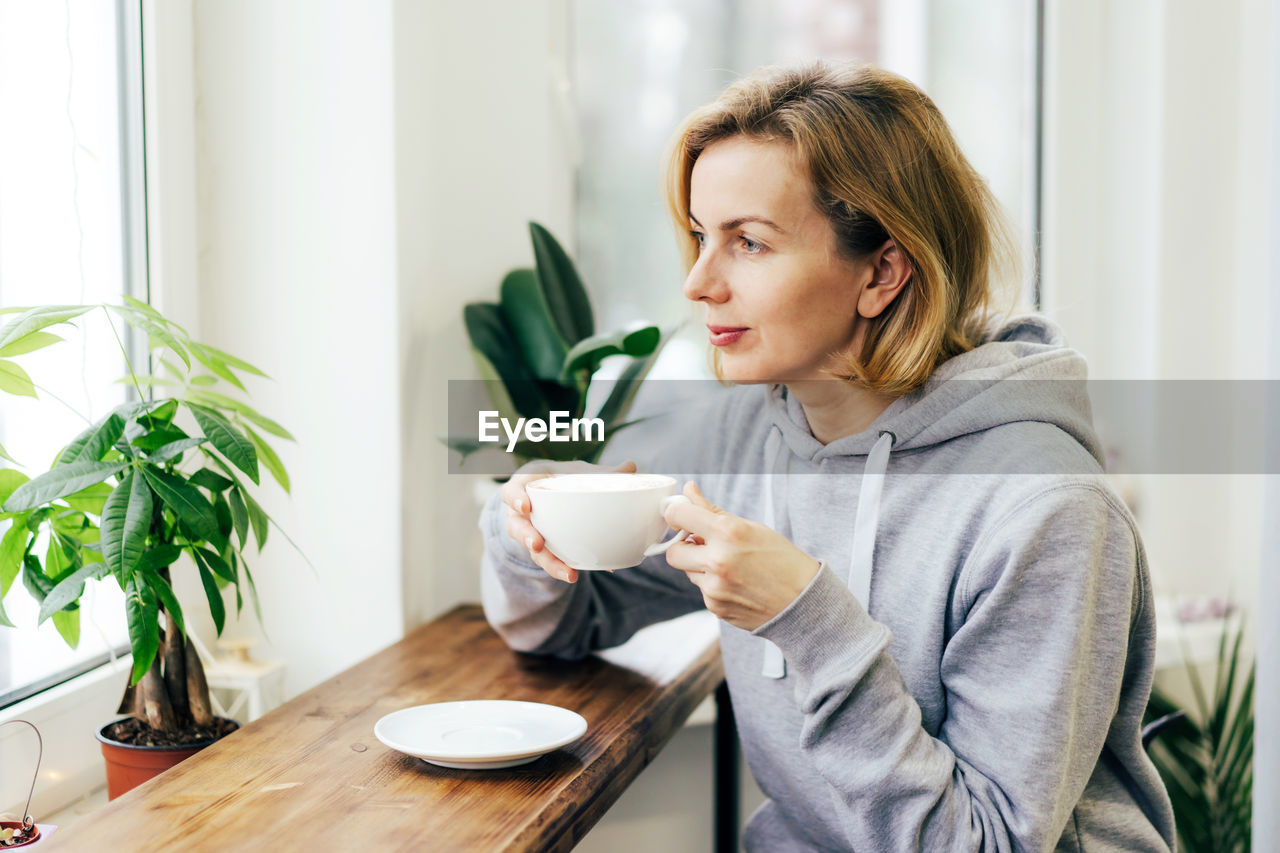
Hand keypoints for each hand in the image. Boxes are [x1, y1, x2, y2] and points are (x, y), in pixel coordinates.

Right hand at [501, 459, 637, 582]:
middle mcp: (520, 512)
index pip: (512, 490)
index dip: (515, 498)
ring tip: (567, 572)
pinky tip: (578, 573)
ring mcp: (527, 532)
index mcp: (526, 486)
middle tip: (538, 544)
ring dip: (548, 561)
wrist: (549, 494)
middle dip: (526, 536)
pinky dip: (562, 567)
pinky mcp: (538, 549)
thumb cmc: (560, 479)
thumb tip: (631, 467)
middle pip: (516, 526)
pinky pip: (546, 560)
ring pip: (530, 550)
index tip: (525, 506)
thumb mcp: (576, 472)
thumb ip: (602, 472)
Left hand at [663, 482, 820, 630]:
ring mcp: (714, 588)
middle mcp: (717, 561)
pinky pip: (702, 589)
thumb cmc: (783, 560)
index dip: (675, 513)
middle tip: (701, 543)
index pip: (679, 516)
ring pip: (688, 571)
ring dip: (700, 565)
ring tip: (730, 565)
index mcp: (729, 533)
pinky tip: (737, 583)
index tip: (679, 514)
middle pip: (673, 552)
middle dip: (683, 546)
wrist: (803, 603)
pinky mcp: (715, 607)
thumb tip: (688, 491)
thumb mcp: (751, 527)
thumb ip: (713, 511)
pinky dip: (713, 583)